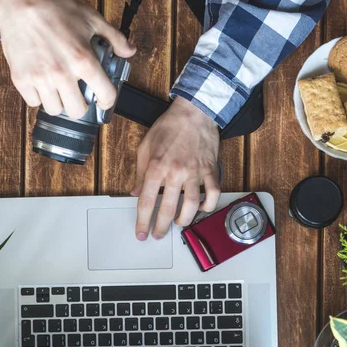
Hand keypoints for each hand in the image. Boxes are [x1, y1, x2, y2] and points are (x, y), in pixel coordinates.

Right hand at [0, 0, 135, 117]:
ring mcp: (40, 78)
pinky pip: (33, 102)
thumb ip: (115, 38)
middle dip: (80, 104)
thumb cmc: (55, 7)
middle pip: (77, 111)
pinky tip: (42, 84)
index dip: (107, 100)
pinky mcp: (21, 79)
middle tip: (77, 94)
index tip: (102, 99)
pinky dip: (38, 96)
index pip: (105, 95)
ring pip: (54, 109)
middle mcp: (62, 73)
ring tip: (59, 88)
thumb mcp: (92, 18)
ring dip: (59, 102)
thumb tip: (129, 51)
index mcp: (83, 60)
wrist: (19, 1)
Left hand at [131, 97, 220, 240]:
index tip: (141, 233)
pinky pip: (212, 194)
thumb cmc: (169, 127)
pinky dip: (207, 206)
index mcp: (156, 167)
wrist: (194, 111)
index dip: (142, 221)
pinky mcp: (210, 170)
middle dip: (161, 227)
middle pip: (167, 209)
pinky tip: (201, 208)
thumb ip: (139, 173)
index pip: (145, 201)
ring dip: (184, 220)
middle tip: (158, 234)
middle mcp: (175, 172)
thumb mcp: (145, 147)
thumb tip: (134, 192)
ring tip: (179, 223)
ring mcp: (195, 172)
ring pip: (191, 206)